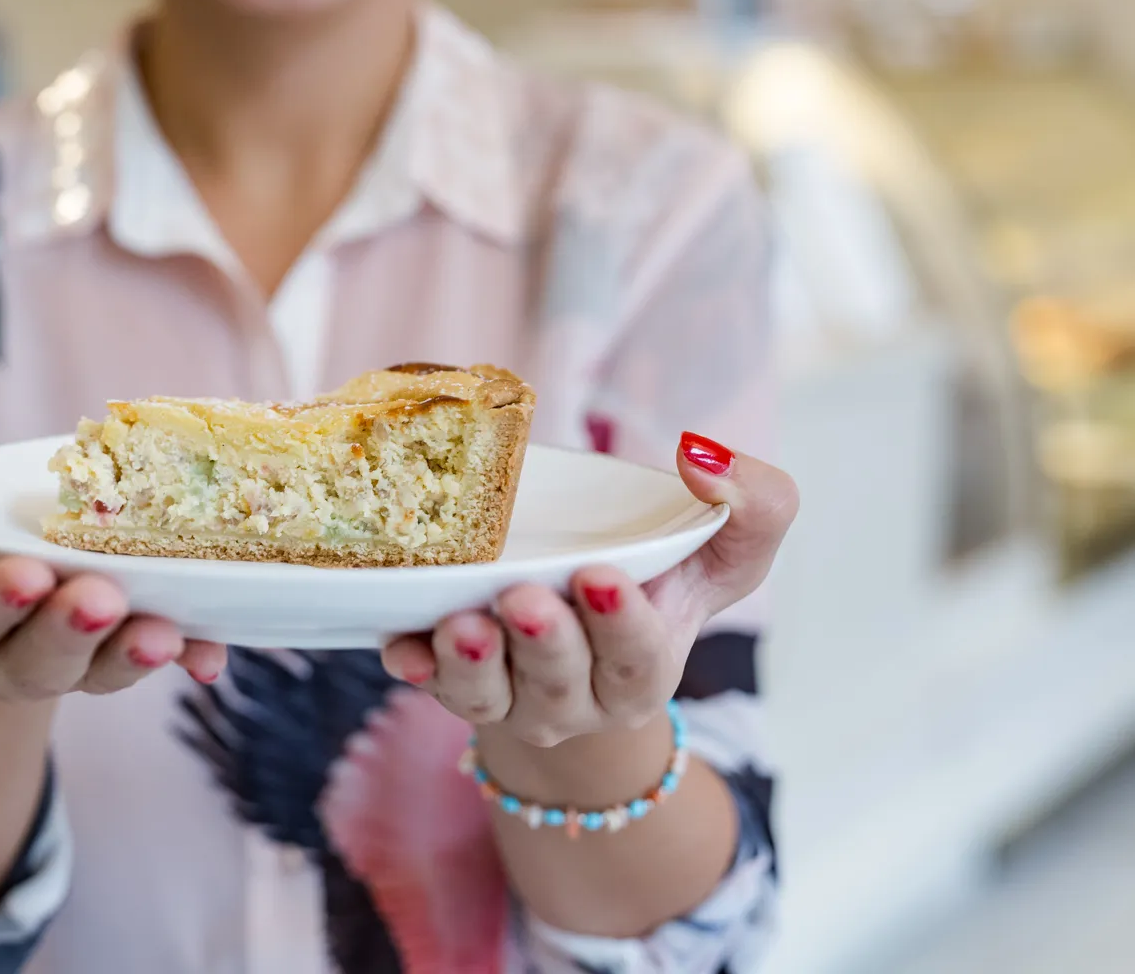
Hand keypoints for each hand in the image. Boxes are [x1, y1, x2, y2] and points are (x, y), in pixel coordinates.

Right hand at [0, 416, 226, 701]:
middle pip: (32, 660)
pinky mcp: (115, 645)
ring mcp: (62, 657)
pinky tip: (210, 651)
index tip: (27, 573)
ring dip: (131, 653)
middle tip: (100, 599)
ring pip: (96, 669)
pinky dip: (187, 655)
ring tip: (162, 631)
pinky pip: (153, 658)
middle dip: (68, 633)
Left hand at [381, 432, 796, 747]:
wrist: (586, 606)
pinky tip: (401, 645)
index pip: (637, 656)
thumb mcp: (726, 541)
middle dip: (542, 643)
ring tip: (460, 625)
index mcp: (644, 668)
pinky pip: (429, 686)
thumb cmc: (663, 572)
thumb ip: (751, 503)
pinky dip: (415, 667)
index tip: (599, 574)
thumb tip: (702, 456)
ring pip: (488, 697)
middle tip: (522, 599)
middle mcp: (577, 697)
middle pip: (558, 681)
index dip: (620, 623)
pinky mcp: (454, 682)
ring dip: (471, 665)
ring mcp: (511, 697)